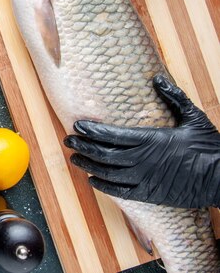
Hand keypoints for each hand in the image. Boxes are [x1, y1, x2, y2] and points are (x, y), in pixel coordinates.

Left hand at [64, 74, 219, 208]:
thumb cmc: (209, 147)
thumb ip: (173, 97)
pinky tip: (92, 180)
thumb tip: (158, 78)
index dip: (91, 129)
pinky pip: (119, 192)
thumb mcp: (192, 117)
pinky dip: (103, 185)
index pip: (111, 134)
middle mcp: (142, 160)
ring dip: (87, 164)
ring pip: (107, 173)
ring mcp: (144, 179)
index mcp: (150, 139)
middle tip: (68, 140)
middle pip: (103, 153)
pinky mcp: (149, 194)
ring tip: (74, 157)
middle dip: (82, 145)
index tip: (77, 124)